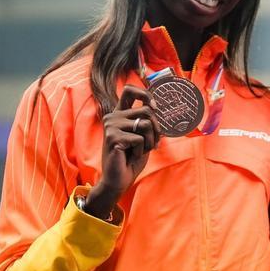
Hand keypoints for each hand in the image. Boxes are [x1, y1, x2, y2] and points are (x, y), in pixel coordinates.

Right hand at [86, 85, 159, 217]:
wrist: (119, 180)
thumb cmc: (131, 159)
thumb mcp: (143, 137)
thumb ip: (147, 122)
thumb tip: (158, 109)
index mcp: (119, 114)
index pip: (129, 90)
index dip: (145, 94)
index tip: (155, 106)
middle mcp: (113, 116)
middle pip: (147, 110)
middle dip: (157, 128)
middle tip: (153, 143)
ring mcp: (111, 126)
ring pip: (146, 124)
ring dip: (150, 141)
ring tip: (140, 150)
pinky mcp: (113, 137)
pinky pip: (140, 139)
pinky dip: (142, 150)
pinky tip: (132, 156)